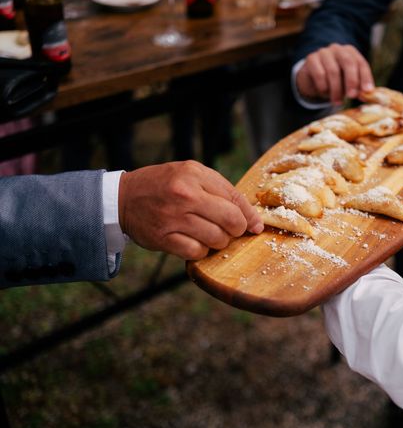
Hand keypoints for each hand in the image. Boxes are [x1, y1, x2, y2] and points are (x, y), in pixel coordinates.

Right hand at [118, 161, 262, 259]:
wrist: (122, 198)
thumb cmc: (164, 185)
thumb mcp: (190, 174)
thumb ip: (221, 190)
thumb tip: (252, 220)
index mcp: (194, 175)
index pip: (235, 198)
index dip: (249, 216)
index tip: (254, 226)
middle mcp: (184, 195)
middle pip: (231, 221)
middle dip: (237, 230)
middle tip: (231, 230)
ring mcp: (173, 218)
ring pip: (217, 239)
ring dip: (219, 242)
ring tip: (209, 234)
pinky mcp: (163, 238)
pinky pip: (196, 252)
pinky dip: (201, 251)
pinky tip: (195, 242)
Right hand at [296, 44, 374, 104]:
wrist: (312, 79)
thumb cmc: (335, 81)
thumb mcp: (347, 84)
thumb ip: (358, 88)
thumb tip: (367, 95)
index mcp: (350, 52)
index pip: (361, 63)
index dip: (365, 77)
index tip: (367, 91)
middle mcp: (338, 49)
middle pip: (348, 62)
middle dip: (352, 81)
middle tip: (352, 96)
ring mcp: (323, 52)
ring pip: (333, 71)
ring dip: (336, 89)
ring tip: (337, 101)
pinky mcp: (311, 59)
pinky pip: (319, 74)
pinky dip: (323, 86)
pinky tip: (324, 92)